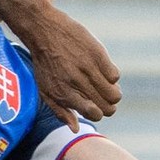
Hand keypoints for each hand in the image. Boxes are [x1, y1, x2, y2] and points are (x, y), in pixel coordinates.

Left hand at [17, 3, 120, 130]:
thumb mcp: (45, 89)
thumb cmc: (43, 63)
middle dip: (107, 106)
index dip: (97, 113)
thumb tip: (75, 129)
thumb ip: (60, 111)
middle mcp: (77, 83)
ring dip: (112, 93)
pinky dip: (111, 76)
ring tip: (103, 85)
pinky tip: (101, 70)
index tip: (93, 106)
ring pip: (115, 94)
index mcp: (64, 94)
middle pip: (108, 107)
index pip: (94, 114)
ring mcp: (88, 68)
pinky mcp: (97, 54)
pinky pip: (115, 75)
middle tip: (102, 97)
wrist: (43, 30)